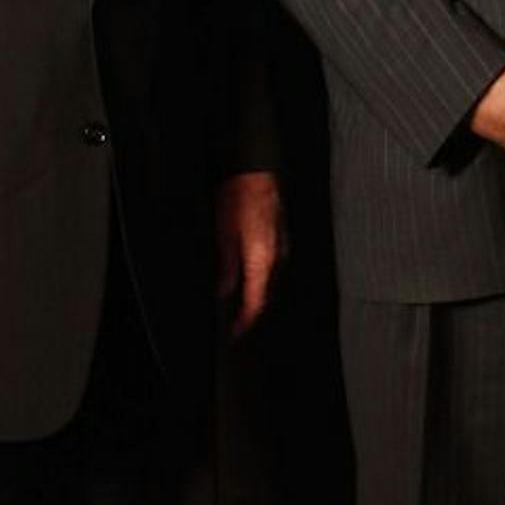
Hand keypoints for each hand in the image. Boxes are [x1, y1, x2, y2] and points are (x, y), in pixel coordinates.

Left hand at [216, 170, 285, 338]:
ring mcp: (281, 246)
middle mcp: (276, 256)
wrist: (256, 172)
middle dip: (249, 309)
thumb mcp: (223, 236)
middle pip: (264, 294)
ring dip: (254, 292)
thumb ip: (227, 269)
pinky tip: (248, 272)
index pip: (255, 302)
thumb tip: (224, 290)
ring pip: (268, 280)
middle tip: (235, 320)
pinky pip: (271, 264)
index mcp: (261, 259)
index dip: (245, 322)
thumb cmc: (240, 197)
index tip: (235, 332)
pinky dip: (259, 275)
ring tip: (238, 299)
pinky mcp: (280, 237)